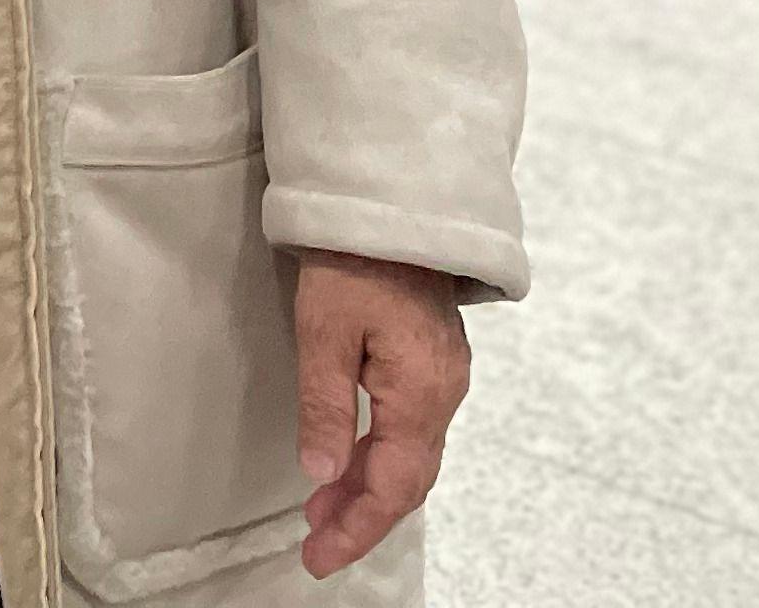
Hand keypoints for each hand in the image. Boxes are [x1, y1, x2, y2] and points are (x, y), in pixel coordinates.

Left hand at [294, 251, 469, 576]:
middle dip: (362, 516)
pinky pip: (410, 426)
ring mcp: (442, 377)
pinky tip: (348, 459)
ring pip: (409, 454)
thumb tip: (322, 474)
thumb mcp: (322, 329)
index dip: (358, 527)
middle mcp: (443, 393)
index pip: (394, 486)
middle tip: (315, 545)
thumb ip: (325, 405)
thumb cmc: (352, 258)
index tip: (320, 557)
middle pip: (408, 479)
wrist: (391, 200)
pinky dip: (378, 452)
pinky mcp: (432, 361)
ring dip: (367, 485)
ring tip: (320, 511)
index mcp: (421, 392)